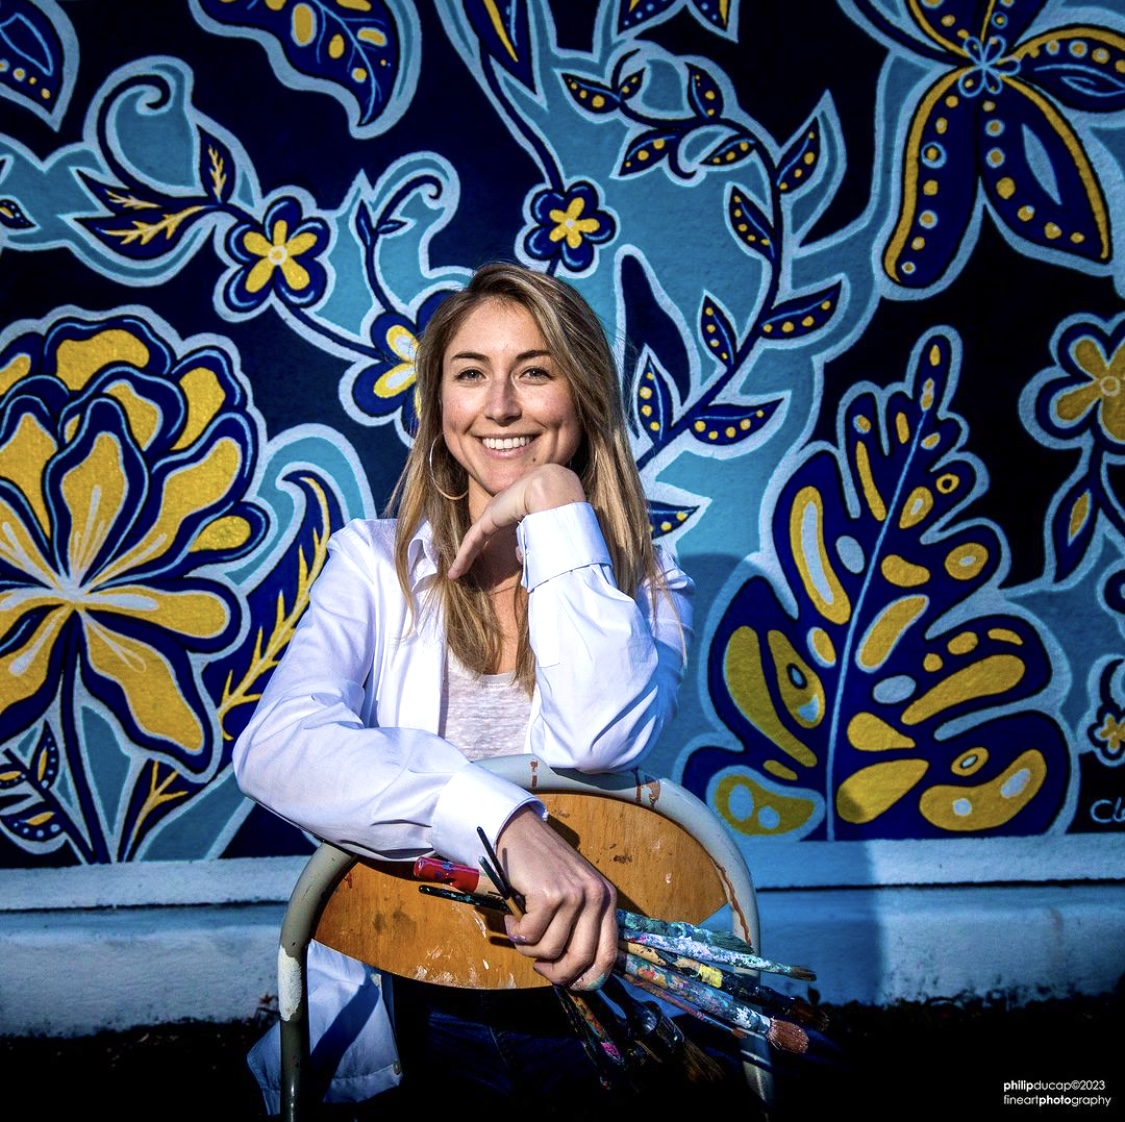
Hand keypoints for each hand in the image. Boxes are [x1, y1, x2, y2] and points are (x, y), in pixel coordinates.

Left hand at [447, 464, 584, 580]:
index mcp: (520, 506)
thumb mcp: (545, 527)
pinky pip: (472, 541)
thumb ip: (533, 541)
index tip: (502, 555)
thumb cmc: (558, 507)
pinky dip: (463, 557)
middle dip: (473, 550)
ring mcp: (494, 512)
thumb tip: (519, 557)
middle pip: (485, 533)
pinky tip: (455, 572)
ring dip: (465, 558)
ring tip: (455, 574)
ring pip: (475, 539)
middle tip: (464, 568)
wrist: (554, 490)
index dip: (501, 541)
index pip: (504, 526)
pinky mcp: (487, 520)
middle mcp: (504, 507)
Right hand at [495, 806, 617, 989]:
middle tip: (539, 965)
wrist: (522, 832)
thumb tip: (572, 973)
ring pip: (551, 949)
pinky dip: (517, 934)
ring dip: (529, 949)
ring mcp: (574, 895)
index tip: (569, 983)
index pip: (608, 954)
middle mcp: (596, 897)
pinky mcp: (549, 894)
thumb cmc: (544, 867)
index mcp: (607, 899)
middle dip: (556, 973)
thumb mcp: (574, 892)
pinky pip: (530, 935)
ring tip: (521, 932)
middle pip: (581, 958)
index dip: (588, 978)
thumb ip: (579, 924)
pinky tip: (513, 920)